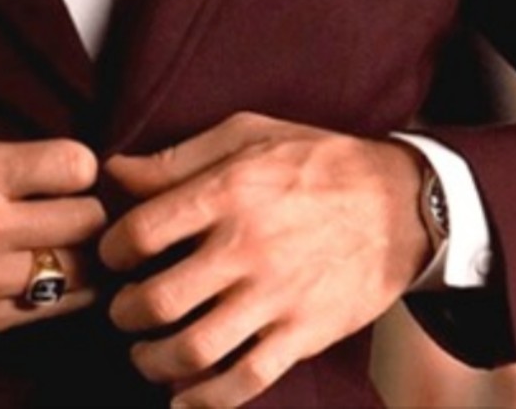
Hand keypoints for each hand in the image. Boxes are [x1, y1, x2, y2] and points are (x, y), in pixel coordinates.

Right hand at [0, 136, 106, 340]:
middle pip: (90, 219)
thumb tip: (69, 167)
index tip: (70, 174)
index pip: (76, 166)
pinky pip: (58, 306)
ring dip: (84, 255)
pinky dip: (66, 290)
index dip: (81, 167)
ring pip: (83, 269)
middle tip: (76, 209)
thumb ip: (11, 159)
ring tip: (67, 244)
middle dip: (90, 211)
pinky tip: (51, 274)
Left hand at [99, 113, 430, 407]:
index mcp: (228, 193)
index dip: (111, 250)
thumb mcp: (247, 134)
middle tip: (123, 311)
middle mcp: (248, 248)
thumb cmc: (317, 162)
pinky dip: (207, 400)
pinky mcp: (304, 333)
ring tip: (145, 354)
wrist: (405, 204)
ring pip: (195, 350)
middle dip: (124, 313)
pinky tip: (183, 398)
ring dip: (153, 362)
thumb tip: (114, 173)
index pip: (141, 233)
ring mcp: (278, 297)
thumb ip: (176, 158)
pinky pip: (247, 380)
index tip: (113, 256)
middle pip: (158, 300)